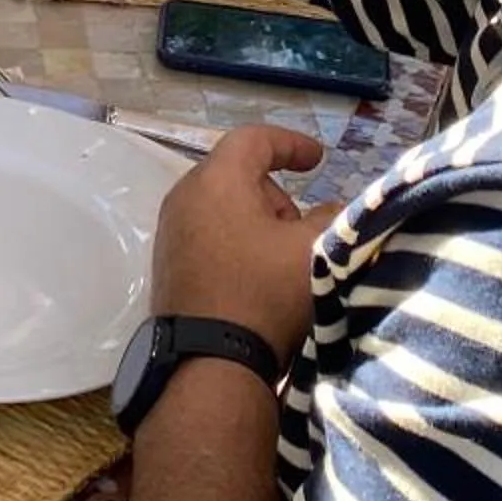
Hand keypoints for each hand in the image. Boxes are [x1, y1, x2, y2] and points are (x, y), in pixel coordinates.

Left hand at [150, 125, 330, 361]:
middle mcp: (184, 196)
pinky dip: (234, 239)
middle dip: (275, 191)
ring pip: (221, 205)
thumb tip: (334, 210)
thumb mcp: (311, 251)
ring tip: (282, 255)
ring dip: (256, 219)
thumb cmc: (263, 291)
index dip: (291, 144)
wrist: (209, 361)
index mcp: (217, 180)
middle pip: (236, 173)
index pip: (254, 139)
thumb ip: (330, 220)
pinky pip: (205, 233)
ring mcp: (170, 231)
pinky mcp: (167, 264)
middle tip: (302, 225)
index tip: (319, 159)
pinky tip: (255, 273)